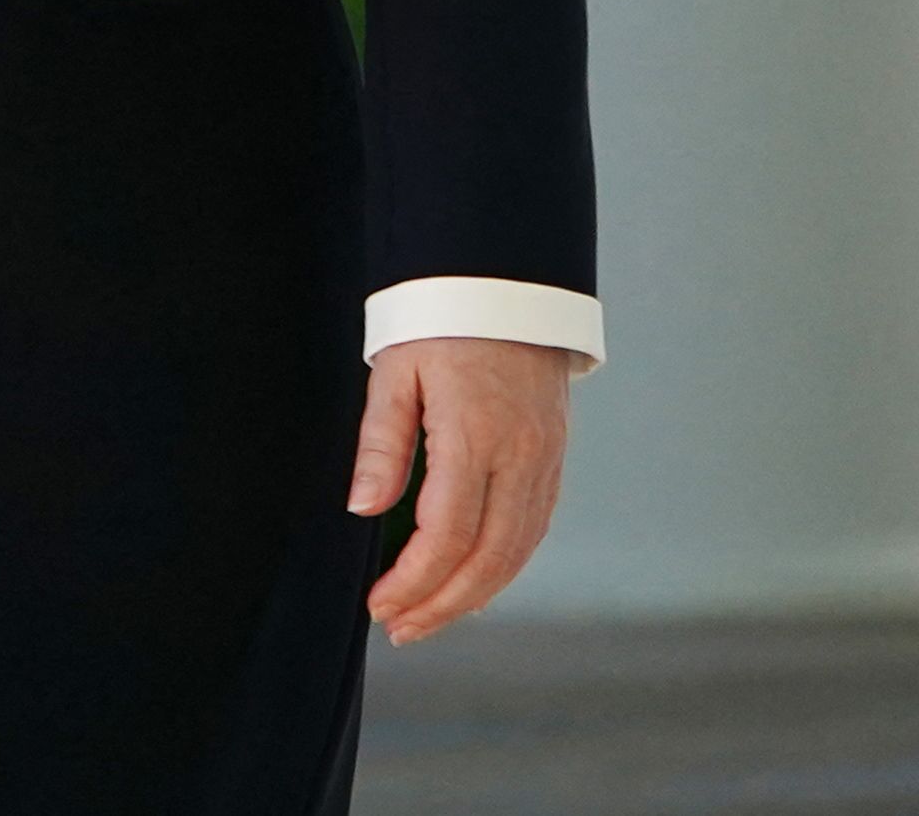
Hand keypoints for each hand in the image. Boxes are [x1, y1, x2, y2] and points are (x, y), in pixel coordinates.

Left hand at [349, 335, 578, 641]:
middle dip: (443, 604)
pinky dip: (503, 567)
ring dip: (474, 596)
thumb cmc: (439, 324)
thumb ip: (381, 443)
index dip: (414, 580)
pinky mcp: (554, 462)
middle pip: (489, 558)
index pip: (447, 534)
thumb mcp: (394, 371)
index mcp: (475, 436)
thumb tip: (363, 509)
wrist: (506, 289)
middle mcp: (521, 458)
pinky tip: (472, 583)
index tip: (379, 604)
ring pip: (518, 552)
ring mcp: (546, 463)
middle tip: (400, 629)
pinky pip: (533, 530)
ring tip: (428, 618)